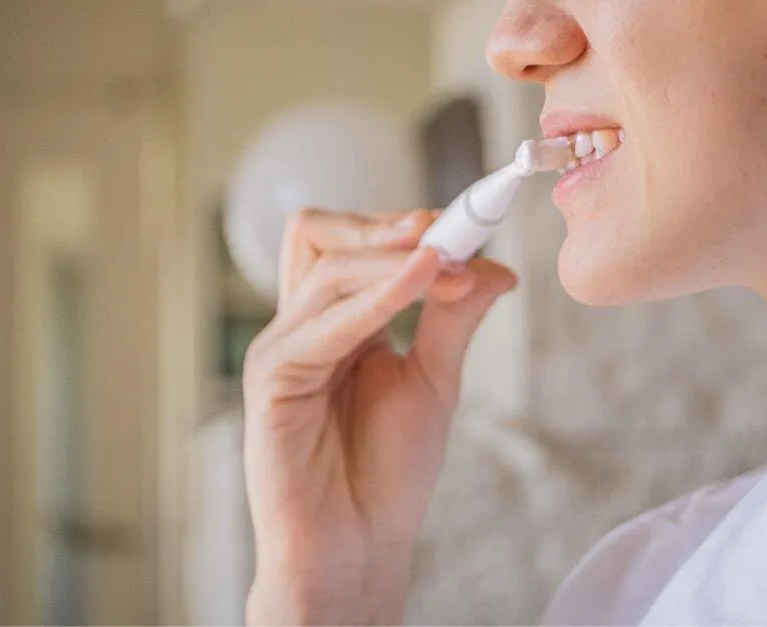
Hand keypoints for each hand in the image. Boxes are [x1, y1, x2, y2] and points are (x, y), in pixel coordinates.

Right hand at [243, 208, 516, 624]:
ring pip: (325, 265)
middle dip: (382, 224)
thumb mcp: (433, 378)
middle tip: (444, 233)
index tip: (465, 222)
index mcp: (334, 319)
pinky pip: (322, 321)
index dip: (403, 224)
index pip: (350, 241)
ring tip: (451, 271)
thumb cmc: (388, 471)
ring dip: (395, 259)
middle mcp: (302, 324)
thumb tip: (494, 265)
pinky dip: (376, 297)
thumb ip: (452, 317)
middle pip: (316, 232)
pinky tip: (421, 283)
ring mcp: (281, 348)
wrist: (360, 544)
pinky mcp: (272, 379)